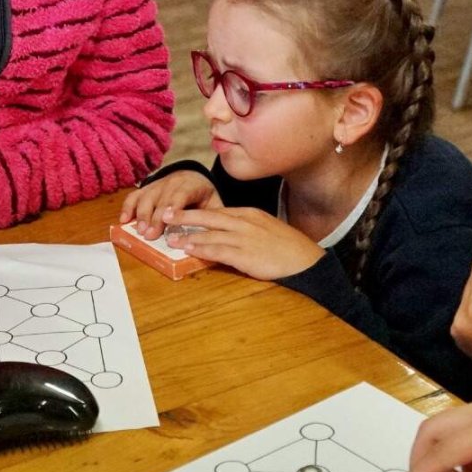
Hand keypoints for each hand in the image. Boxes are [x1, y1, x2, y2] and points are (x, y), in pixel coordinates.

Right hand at [117, 170, 220, 237]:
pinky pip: (135, 196)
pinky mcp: (147, 188)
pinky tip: (123, 219)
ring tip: (140, 230)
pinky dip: (127, 207)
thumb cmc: (204, 197)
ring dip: (141, 214)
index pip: (181, 194)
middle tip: (150, 235)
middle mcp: (173, 182)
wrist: (194, 178)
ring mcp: (158, 184)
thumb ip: (211, 217)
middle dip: (155, 217)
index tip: (167, 219)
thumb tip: (210, 236)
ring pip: (147, 197)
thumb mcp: (214, 204)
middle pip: (161, 199)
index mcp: (192, 185)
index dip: (173, 206)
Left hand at [164, 206, 325, 280]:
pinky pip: (218, 250)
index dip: (197, 212)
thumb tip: (228, 236)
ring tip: (170, 238)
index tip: (180, 211)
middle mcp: (244, 222)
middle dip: (185, 215)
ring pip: (210, 233)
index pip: (218, 211)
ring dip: (188, 235)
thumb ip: (247, 230)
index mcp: (249, 214)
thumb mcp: (266, 230)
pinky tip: (190, 249)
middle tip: (165, 214)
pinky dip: (202, 248)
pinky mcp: (245, 254)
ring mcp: (244, 237)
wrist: (305, 260)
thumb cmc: (288, 248)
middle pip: (209, 216)